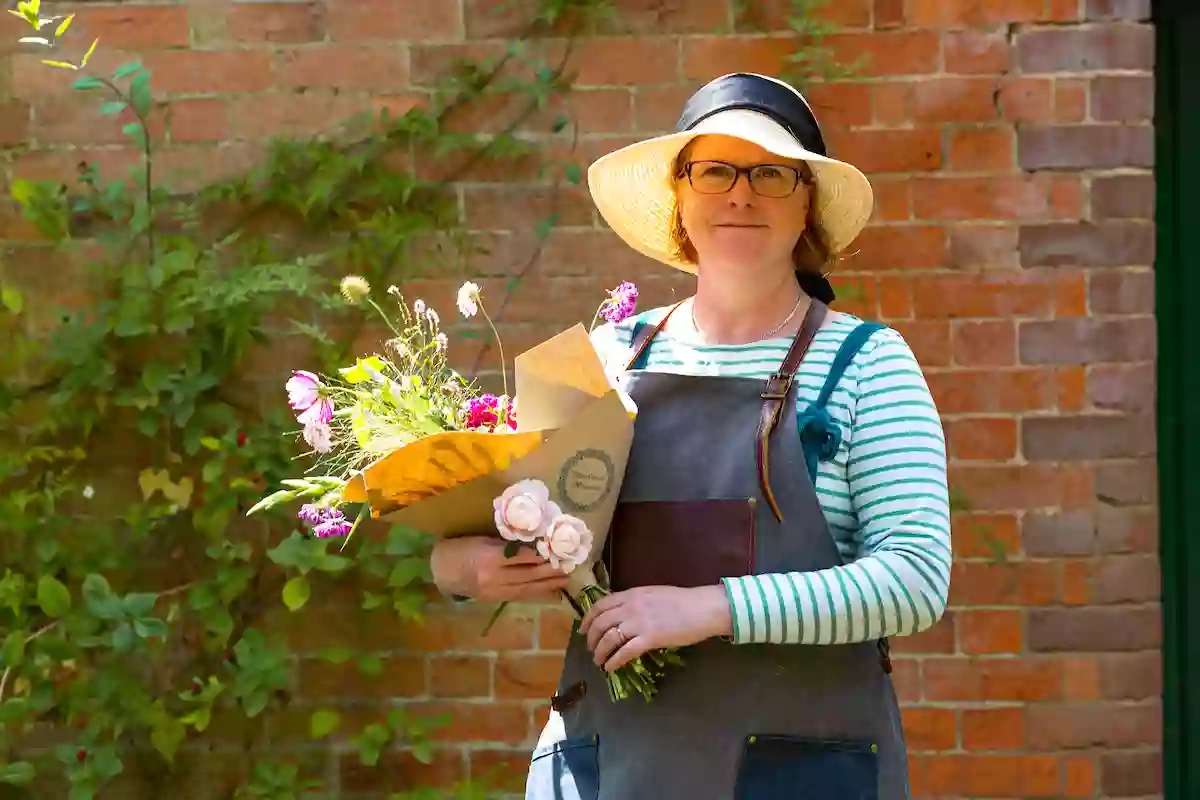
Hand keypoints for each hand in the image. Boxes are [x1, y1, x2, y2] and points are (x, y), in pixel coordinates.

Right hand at [429, 536, 569, 602]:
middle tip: (569, 567)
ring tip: (565, 580)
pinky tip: (549, 592)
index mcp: (489, 558)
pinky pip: (519, 596)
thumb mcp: (481, 539)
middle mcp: (494, 577)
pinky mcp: (495, 599)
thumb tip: (532, 544)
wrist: (440, 571)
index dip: (541, 556)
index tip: (558, 551)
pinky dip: (535, 593)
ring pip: (526, 588)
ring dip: (547, 585)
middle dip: (550, 571)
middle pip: (528, 575)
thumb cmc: (460, 548)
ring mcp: (495, 591)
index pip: (521, 557)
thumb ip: (505, 544)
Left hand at [578, 585, 731, 672]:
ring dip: (600, 652)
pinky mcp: (650, 638)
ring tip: (599, 661)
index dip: (588, 619)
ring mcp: (639, 622)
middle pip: (601, 623)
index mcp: (632, 594)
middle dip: (591, 638)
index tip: (583, 630)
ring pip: (609, 638)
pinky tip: (611, 667)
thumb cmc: (682, 601)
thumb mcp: (653, 594)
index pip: (600, 605)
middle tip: (591, 649)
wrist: (702, 608)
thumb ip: (635, 602)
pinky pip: (624, 652)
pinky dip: (614, 661)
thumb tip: (621, 614)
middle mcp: (631, 607)